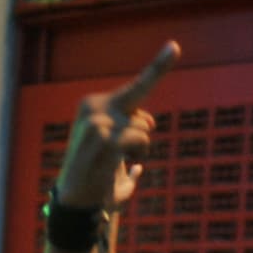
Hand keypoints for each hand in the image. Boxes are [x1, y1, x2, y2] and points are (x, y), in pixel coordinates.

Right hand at [54, 41, 178, 207]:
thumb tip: (141, 147)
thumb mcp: (114, 157)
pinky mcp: (104, 135)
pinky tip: (120, 163)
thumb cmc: (98, 185)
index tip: (174, 47)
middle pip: (142, 97)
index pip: (135, 86)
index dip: (159, 67)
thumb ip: (127, 146)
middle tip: (143, 116)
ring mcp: (98, 120)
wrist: (77, 205)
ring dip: (139, 145)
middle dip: (146, 118)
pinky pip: (139, 138)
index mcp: (94, 105)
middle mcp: (93, 106)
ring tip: (117, 161)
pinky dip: (136, 152)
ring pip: (143, 126)